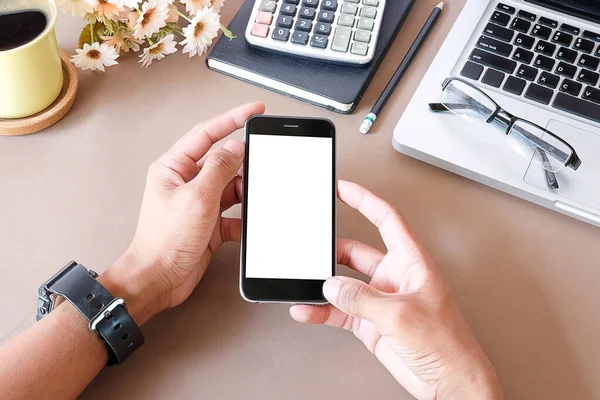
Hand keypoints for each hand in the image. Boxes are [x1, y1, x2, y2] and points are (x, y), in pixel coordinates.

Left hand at [101, 102, 264, 324]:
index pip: (206, 133)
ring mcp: (199, 203)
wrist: (159, 280)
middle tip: (262, 162)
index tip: (254, 110)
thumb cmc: (164, 241)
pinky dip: (243, 218)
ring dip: (245, 192)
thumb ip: (218, 169)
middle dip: (243, 163)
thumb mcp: (197, 198)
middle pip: (222, 161)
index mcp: (174, 168)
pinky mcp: (209, 224)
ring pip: (231, 187)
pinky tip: (249, 223)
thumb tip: (236, 147)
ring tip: (255, 196)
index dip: (232, 118)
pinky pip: (233, 213)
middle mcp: (186, 183)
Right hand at [290, 180, 503, 399]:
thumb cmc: (446, 344)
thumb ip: (362, 298)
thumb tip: (332, 286)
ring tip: (304, 283)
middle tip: (311, 246)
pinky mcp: (370, 322)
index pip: (385, 219)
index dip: (364, 200)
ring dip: (324, 284)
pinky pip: (340, 310)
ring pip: (343, 283)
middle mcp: (394, 276)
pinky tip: (308, 309)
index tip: (342, 188)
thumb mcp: (400, 315)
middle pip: (356, 251)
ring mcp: (380, 300)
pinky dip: (322, 310)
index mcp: (411, 261)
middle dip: (332, 249)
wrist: (448, 381)